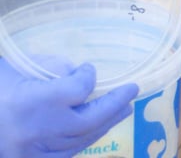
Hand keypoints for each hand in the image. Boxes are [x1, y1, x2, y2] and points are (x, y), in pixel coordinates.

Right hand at [0, 57, 138, 157]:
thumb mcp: (11, 69)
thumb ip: (45, 67)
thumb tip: (75, 70)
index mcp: (31, 102)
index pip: (79, 88)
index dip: (88, 77)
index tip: (88, 69)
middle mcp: (38, 130)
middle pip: (90, 119)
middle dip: (115, 103)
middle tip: (132, 91)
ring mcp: (35, 152)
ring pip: (83, 139)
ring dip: (107, 122)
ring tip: (124, 108)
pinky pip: (68, 153)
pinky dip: (86, 139)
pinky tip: (97, 128)